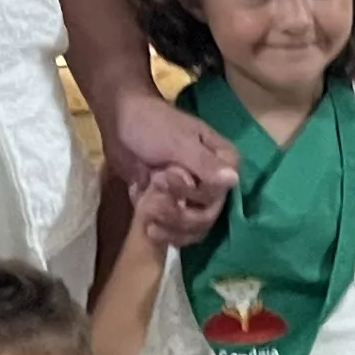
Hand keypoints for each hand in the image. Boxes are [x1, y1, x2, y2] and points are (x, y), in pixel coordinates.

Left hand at [106, 85, 234, 248]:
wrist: (121, 123)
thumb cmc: (152, 124)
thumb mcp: (179, 142)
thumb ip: (205, 164)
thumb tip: (234, 180)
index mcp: (223, 162)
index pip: (220, 195)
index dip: (194, 195)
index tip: (163, 177)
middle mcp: (214, 183)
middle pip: (206, 217)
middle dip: (177, 214)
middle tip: (152, 200)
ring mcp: (194, 197)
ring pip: (193, 229)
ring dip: (169, 226)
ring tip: (147, 211)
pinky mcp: (175, 207)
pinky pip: (177, 231)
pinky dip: (162, 231)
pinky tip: (146, 225)